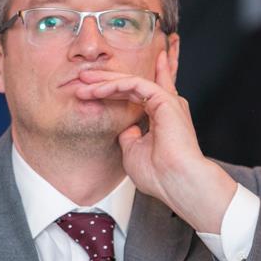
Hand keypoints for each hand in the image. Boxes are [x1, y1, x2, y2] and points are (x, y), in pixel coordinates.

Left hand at [75, 51, 235, 232]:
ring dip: (106, 81)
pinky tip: (97, 89)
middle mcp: (166, 107)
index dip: (116, 89)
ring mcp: (166, 102)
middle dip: (107, 80)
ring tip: (83, 82)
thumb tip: (124, 128)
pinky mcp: (164, 99)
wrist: (176, 182)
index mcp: (162, 119)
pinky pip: (135, 84)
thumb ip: (129, 136)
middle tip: (84, 78)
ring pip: (132, 82)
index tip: (93, 88)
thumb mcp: (133, 152)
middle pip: (133, 85)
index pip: (137, 95)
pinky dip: (115, 85)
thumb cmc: (159, 175)